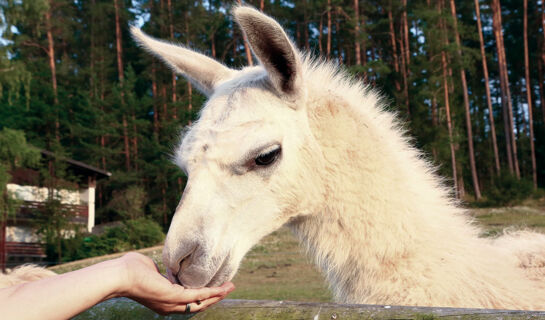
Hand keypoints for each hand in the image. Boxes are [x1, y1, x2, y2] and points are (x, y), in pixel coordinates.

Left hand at [117, 252, 234, 314]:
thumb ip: (162, 271)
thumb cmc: (130, 270)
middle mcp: (169, 306)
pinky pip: (196, 295)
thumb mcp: (152, 270)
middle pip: (197, 305)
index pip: (187, 301)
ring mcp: (170, 303)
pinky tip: (220, 288)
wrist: (119, 275)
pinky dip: (210, 292)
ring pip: (200, 303)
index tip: (215, 288)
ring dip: (216, 295)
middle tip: (228, 289)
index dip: (202, 296)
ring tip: (229, 287)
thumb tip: (165, 269)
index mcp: (164, 300)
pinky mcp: (172, 297)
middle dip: (214, 297)